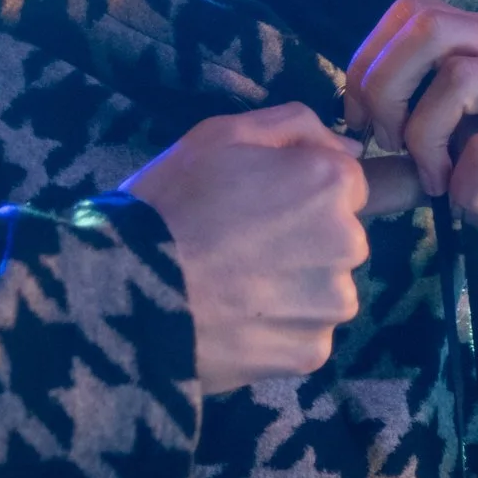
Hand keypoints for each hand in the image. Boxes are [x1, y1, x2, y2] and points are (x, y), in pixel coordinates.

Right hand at [122, 103, 409, 395]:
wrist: (126, 291)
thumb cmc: (170, 203)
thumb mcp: (221, 135)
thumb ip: (295, 126)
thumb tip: (351, 147)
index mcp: (330, 183)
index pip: (346, 185)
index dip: (300, 192)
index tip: (257, 205)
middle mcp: (348, 242)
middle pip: (340, 238)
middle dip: (305, 240)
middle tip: (239, 246)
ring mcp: (332, 302)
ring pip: (326, 289)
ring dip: (294, 288)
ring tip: (234, 288)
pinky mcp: (312, 352)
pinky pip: (306, 334)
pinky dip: (278, 331)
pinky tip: (236, 321)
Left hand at [342, 0, 477, 255]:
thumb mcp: (451, 138)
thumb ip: (410, 111)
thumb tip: (354, 110)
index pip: (413, 11)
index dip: (369, 60)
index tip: (360, 117)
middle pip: (430, 29)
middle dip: (387, 87)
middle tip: (387, 141)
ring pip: (459, 78)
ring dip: (424, 137)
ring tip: (430, 177)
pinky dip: (462, 182)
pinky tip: (466, 201)